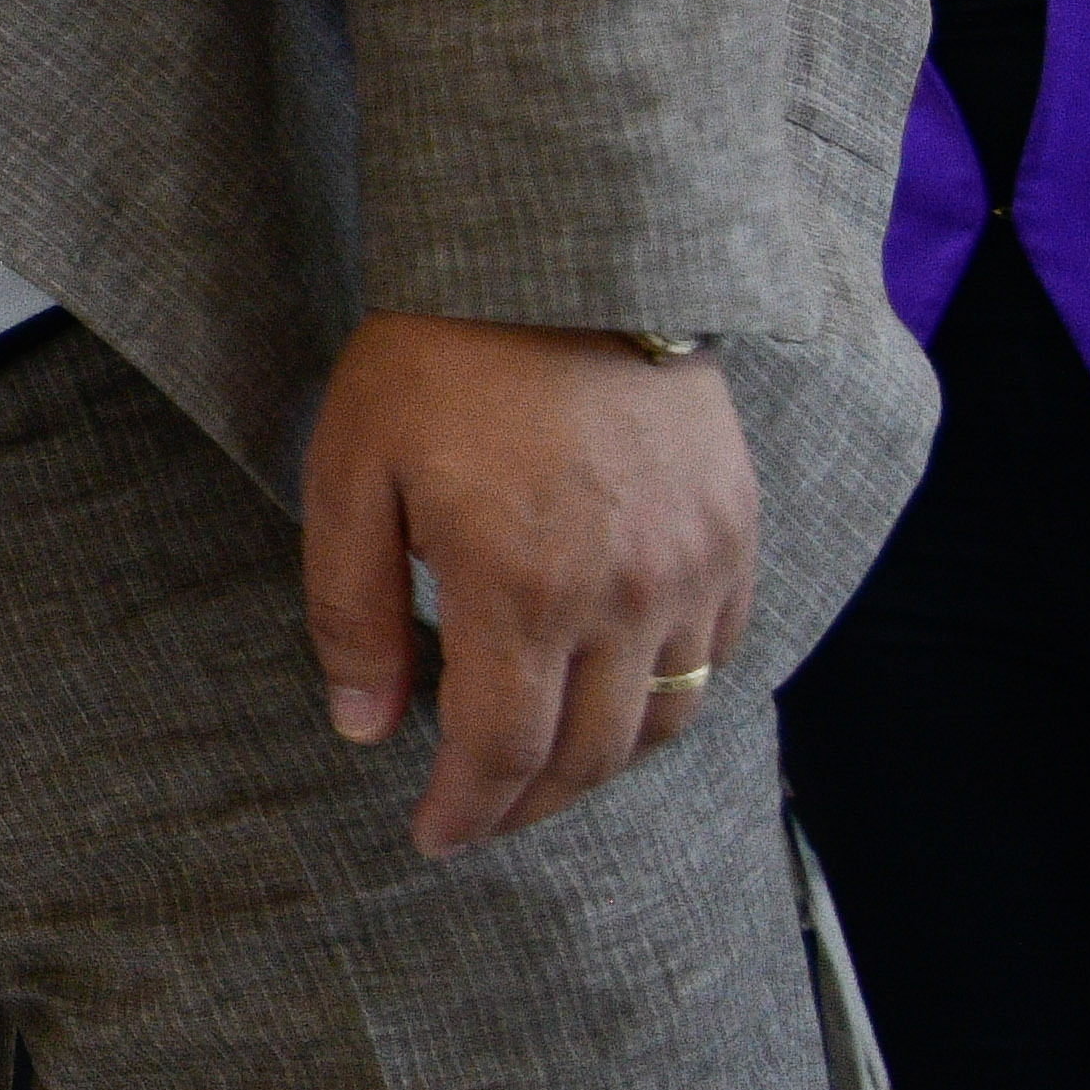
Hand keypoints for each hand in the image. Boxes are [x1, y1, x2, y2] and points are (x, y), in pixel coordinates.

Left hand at [298, 312, 759, 857]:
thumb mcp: (353, 477)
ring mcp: (695, 565)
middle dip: (529, 805)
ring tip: (541, 771)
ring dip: (602, 763)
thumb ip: (354, 612)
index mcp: (522, 589)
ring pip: (665, 718)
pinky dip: (669, 697)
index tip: (434, 837)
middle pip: (589, 754)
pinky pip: (718, 653)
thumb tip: (364, 726)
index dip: (466, 811)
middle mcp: (626, 594)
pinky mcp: (736, 529)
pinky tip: (617, 695)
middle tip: (480, 819)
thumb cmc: (441, 357)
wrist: (567, 253)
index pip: (503, 753)